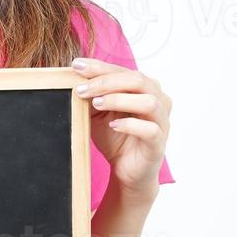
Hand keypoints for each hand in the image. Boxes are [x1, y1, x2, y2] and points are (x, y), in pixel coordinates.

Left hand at [72, 55, 171, 195]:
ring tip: (96, 104)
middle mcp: (158, 99)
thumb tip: (74, 78)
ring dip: (119, 99)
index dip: (99, 67)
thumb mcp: (98, 113)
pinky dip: (130, 125)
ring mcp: (161, 121)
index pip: (123, 70)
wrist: (126, 170)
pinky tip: (113, 125)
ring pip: (148, 101)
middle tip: (81, 89)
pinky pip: (150, 129)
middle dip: (106, 82)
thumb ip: (92, 96)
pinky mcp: (159, 142)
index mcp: (144, 87)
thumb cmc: (115, 137)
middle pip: (137, 80)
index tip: (76, 66)